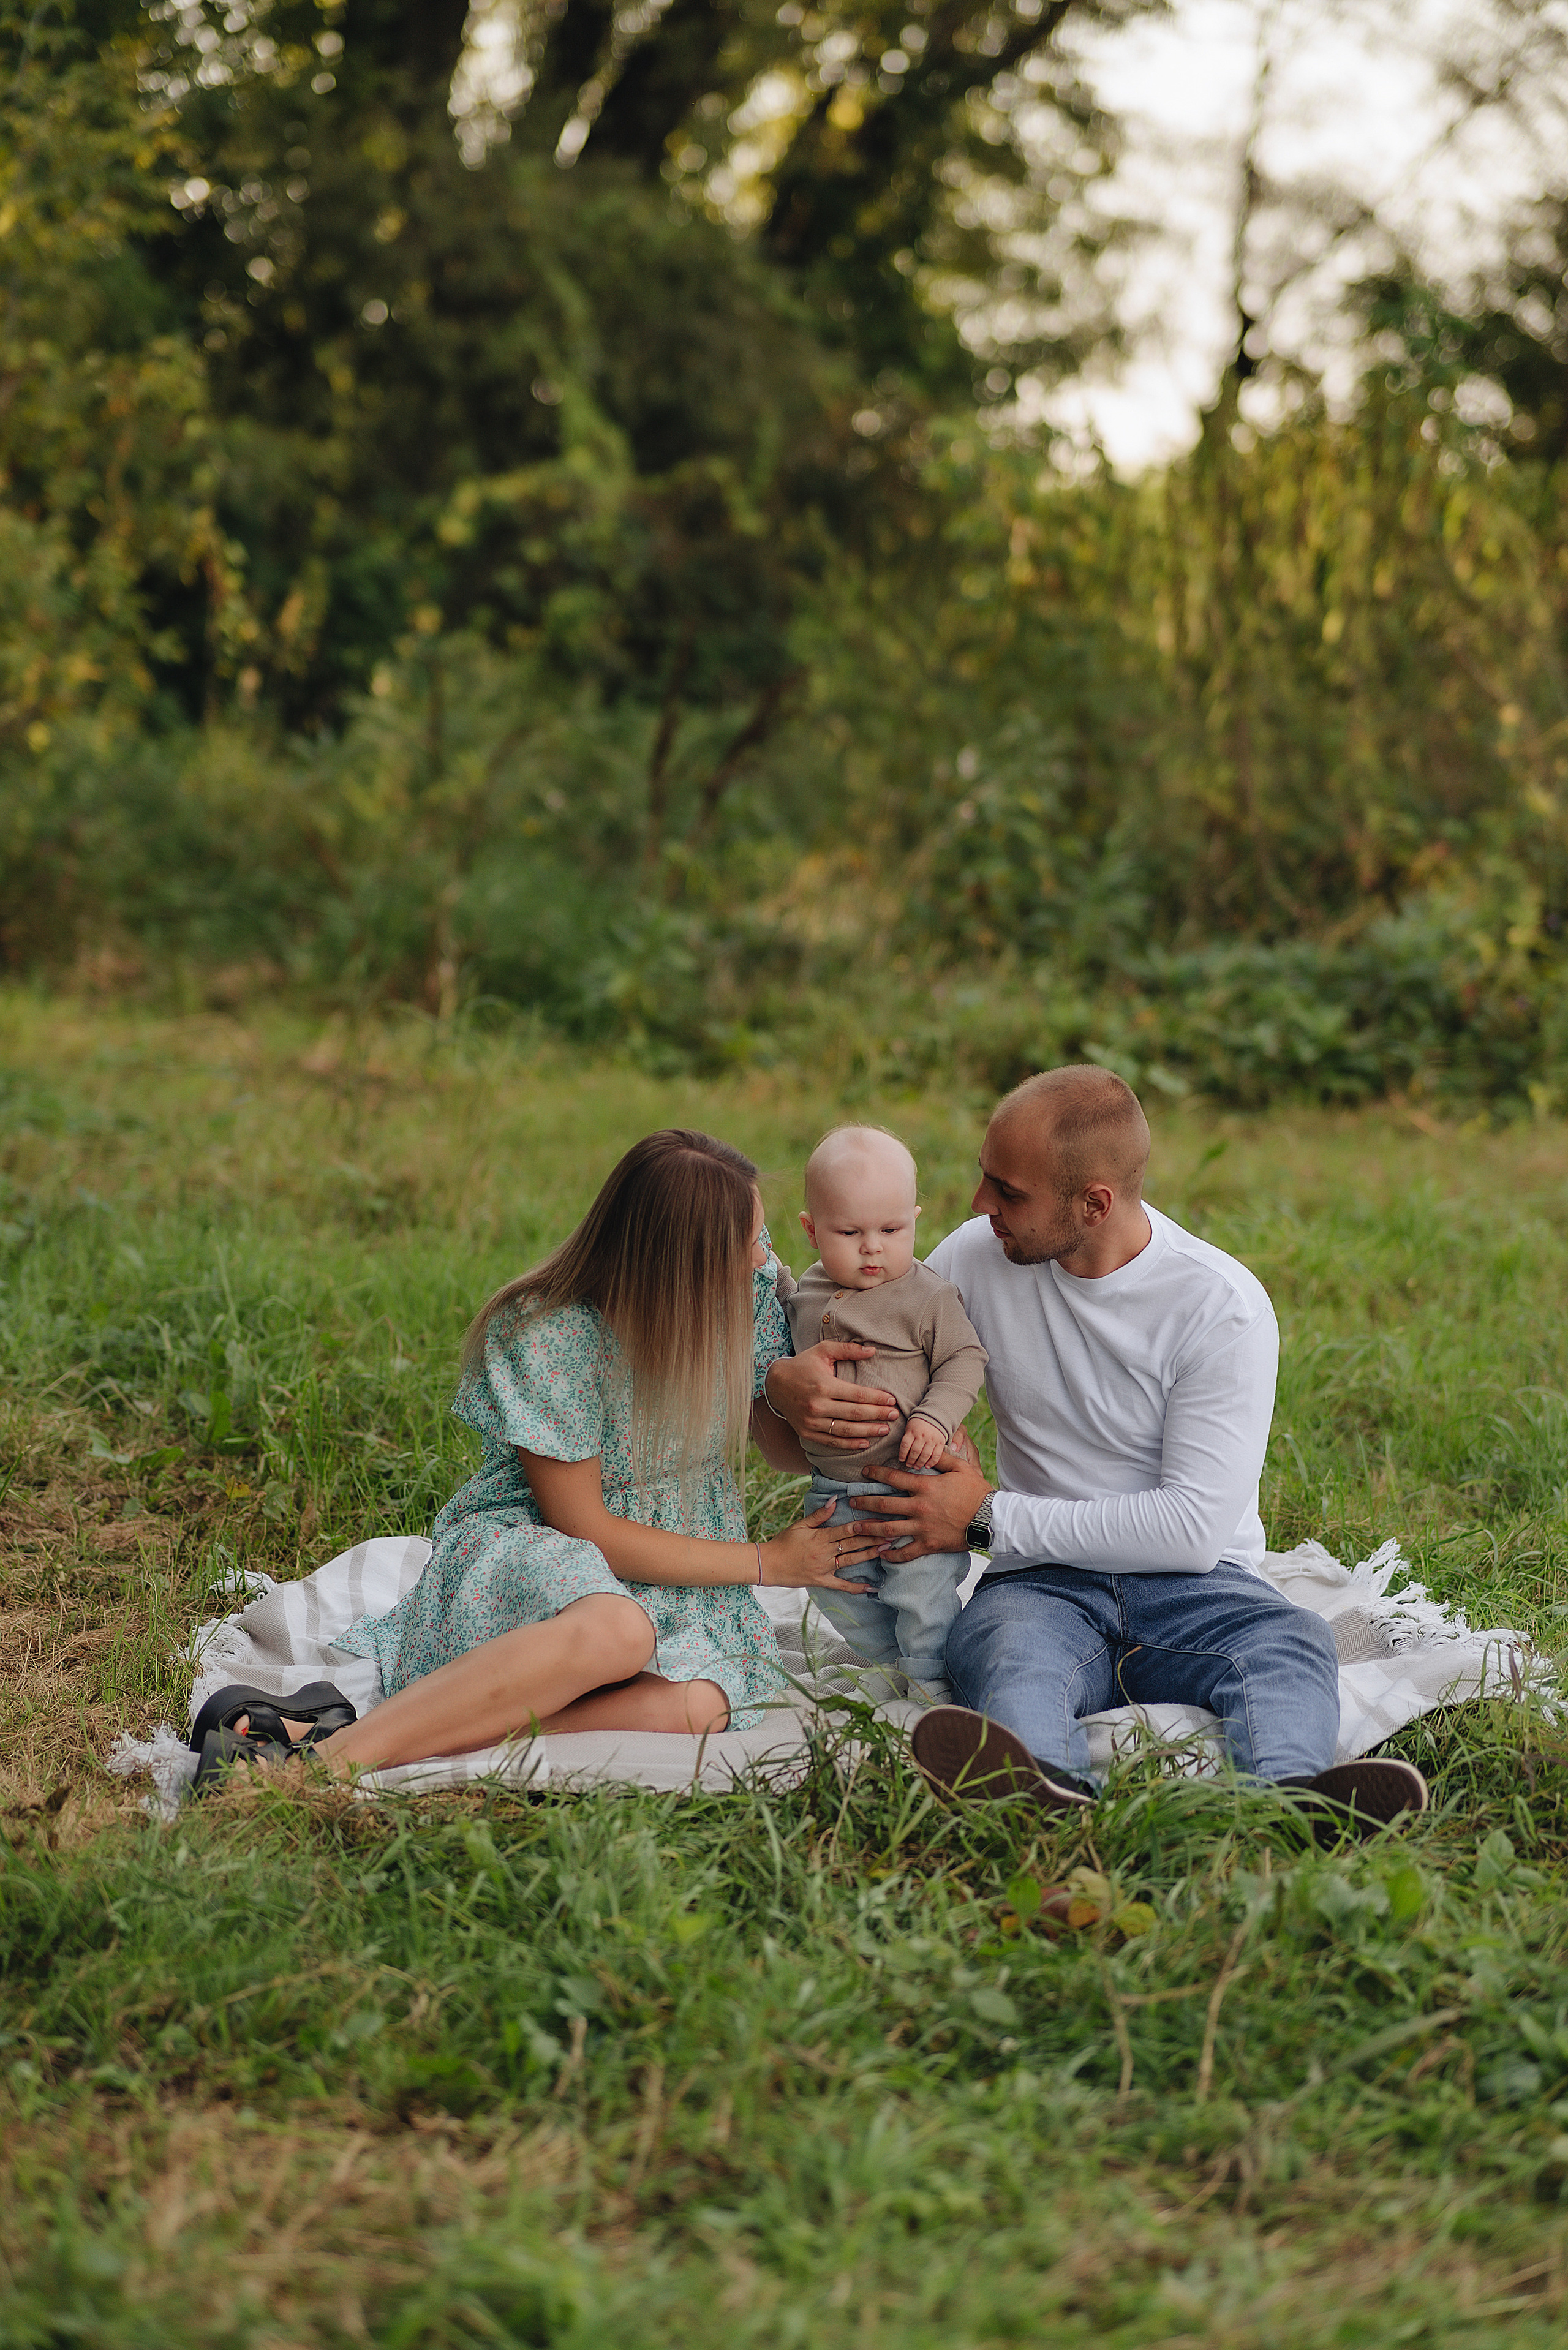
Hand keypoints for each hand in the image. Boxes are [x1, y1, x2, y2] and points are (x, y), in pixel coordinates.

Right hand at [761, 1502, 877, 1592]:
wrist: (769, 1564)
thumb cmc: (784, 1542)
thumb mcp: (800, 1525)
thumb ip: (819, 1515)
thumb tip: (835, 1500)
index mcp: (821, 1537)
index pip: (847, 1529)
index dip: (865, 1524)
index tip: (880, 1519)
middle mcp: (825, 1553)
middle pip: (854, 1544)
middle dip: (874, 1538)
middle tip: (892, 1533)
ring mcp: (824, 1568)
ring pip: (851, 1561)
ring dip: (870, 1555)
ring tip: (886, 1550)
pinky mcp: (822, 1581)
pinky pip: (842, 1585)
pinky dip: (856, 1587)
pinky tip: (871, 1587)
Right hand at [764, 1344, 898, 1452]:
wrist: (775, 1384)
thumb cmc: (803, 1364)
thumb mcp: (823, 1351)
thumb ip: (848, 1349)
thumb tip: (872, 1350)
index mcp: (824, 1385)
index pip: (857, 1395)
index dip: (877, 1398)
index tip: (892, 1400)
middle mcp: (817, 1405)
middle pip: (855, 1414)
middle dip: (878, 1415)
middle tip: (894, 1415)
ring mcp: (811, 1422)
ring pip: (845, 1430)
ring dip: (868, 1431)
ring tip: (885, 1429)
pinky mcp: (807, 1433)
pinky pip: (832, 1442)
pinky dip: (849, 1444)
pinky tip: (865, 1443)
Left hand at [849, 1451, 992, 1561]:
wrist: (991, 1518)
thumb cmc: (977, 1491)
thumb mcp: (961, 1467)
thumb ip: (941, 1456)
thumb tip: (928, 1446)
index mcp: (925, 1486)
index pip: (893, 1478)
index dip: (876, 1473)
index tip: (864, 1472)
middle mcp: (919, 1507)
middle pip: (884, 1505)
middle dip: (864, 1503)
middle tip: (852, 1502)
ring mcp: (922, 1527)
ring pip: (888, 1529)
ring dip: (869, 1528)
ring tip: (855, 1528)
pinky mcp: (928, 1544)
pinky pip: (905, 1552)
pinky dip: (892, 1554)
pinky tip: (881, 1553)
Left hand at [899, 1416, 946, 1469]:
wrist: (934, 1416)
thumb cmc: (918, 1424)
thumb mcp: (910, 1427)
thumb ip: (908, 1439)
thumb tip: (903, 1454)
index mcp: (913, 1431)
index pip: (905, 1445)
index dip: (902, 1454)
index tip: (901, 1460)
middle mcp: (922, 1435)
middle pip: (915, 1451)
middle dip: (911, 1461)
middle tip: (909, 1465)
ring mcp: (932, 1439)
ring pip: (925, 1455)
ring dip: (920, 1463)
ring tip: (916, 1467)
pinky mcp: (940, 1442)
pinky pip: (936, 1455)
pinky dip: (932, 1462)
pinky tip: (927, 1466)